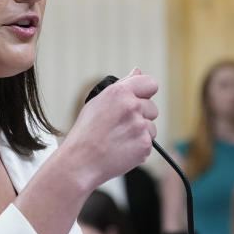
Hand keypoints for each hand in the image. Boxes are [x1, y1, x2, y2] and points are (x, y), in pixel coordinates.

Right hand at [60, 69, 157, 191]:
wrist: (80, 162)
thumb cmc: (86, 132)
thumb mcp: (98, 102)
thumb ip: (122, 86)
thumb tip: (137, 71)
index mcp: (120, 92)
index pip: (150, 83)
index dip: (146, 93)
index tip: (140, 100)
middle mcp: (132, 106)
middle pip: (153, 108)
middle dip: (142, 116)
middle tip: (121, 127)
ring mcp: (140, 126)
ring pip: (151, 127)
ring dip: (140, 134)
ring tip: (119, 139)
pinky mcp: (144, 145)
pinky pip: (148, 144)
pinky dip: (138, 148)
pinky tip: (121, 150)